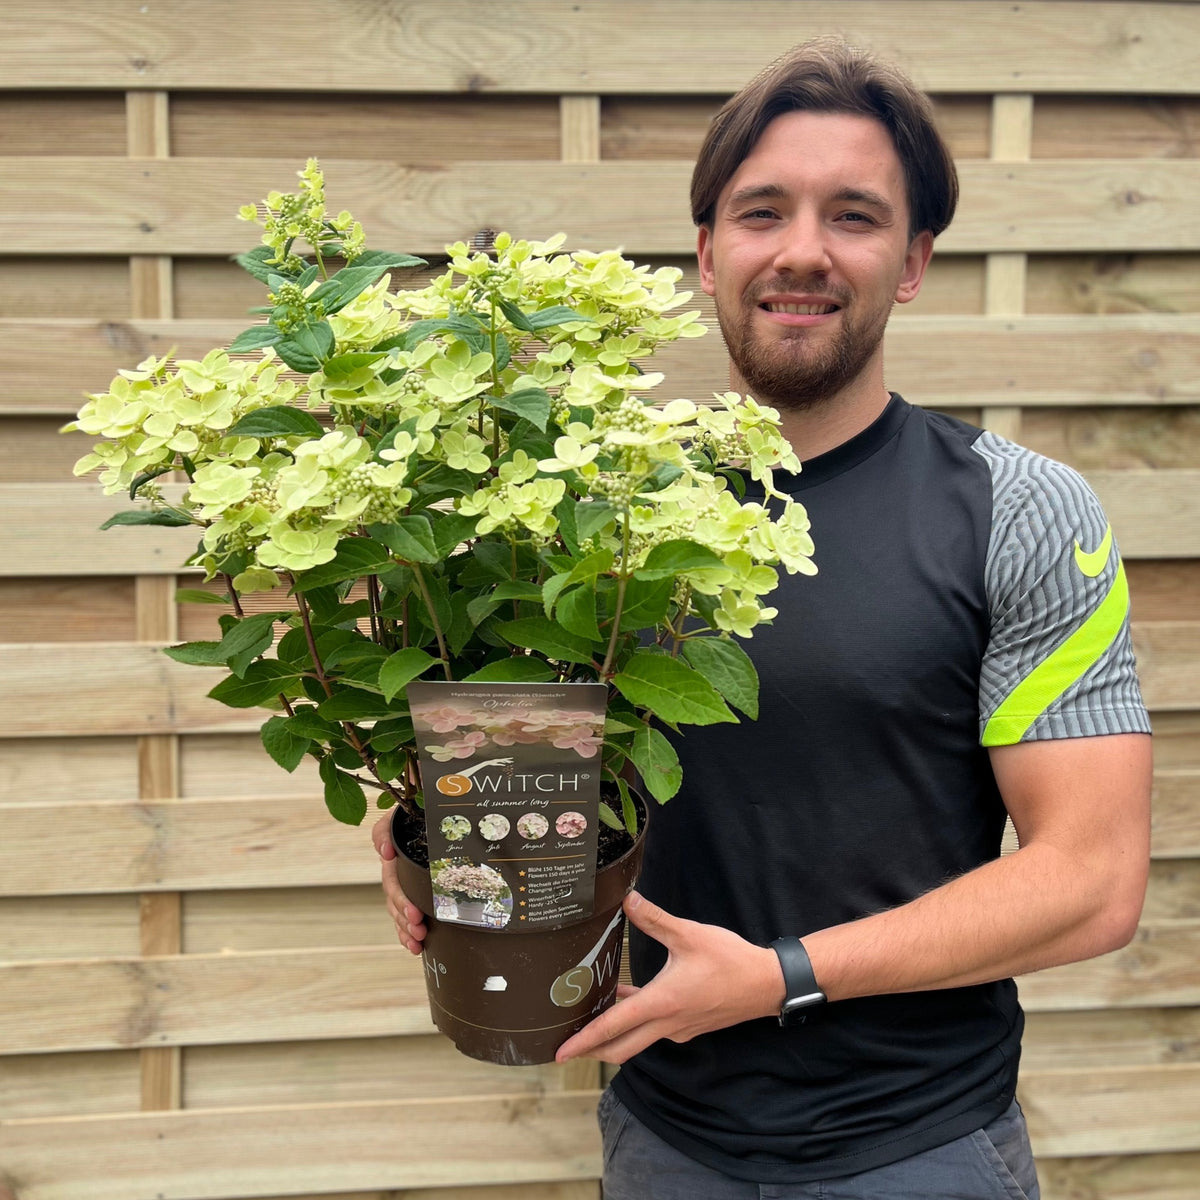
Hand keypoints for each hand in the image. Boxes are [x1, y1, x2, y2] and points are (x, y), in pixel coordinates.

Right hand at [371, 809, 426, 955]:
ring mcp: (403, 885)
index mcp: (394, 861)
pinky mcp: (413, 893)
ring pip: (399, 914)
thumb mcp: (394, 818)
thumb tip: (384, 853)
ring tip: (418, 942)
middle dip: (406, 920)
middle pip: (395, 904)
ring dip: (407, 930)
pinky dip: (407, 934)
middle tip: (420, 929)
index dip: (402, 901)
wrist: (422, 814)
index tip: (415, 913)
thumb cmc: (410, 815)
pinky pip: (405, 917)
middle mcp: (396, 875)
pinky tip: (415, 947)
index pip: (393, 885)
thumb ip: (383, 831)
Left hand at [554, 891, 784, 1063]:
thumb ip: (655, 919)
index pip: (613, 1027)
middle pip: (620, 1047)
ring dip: (613, 1035)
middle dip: (591, 1049)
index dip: (583, 1040)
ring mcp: (678, 1028)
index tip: (559, 1053)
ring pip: (637, 1040)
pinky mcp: (688, 1025)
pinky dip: (635, 1022)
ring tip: (589, 1018)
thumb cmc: (730, 961)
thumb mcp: (689, 934)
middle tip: (565, 1045)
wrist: (766, 984)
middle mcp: (667, 1024)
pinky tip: (627, 998)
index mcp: (661, 1004)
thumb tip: (627, 900)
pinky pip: (653, 1029)